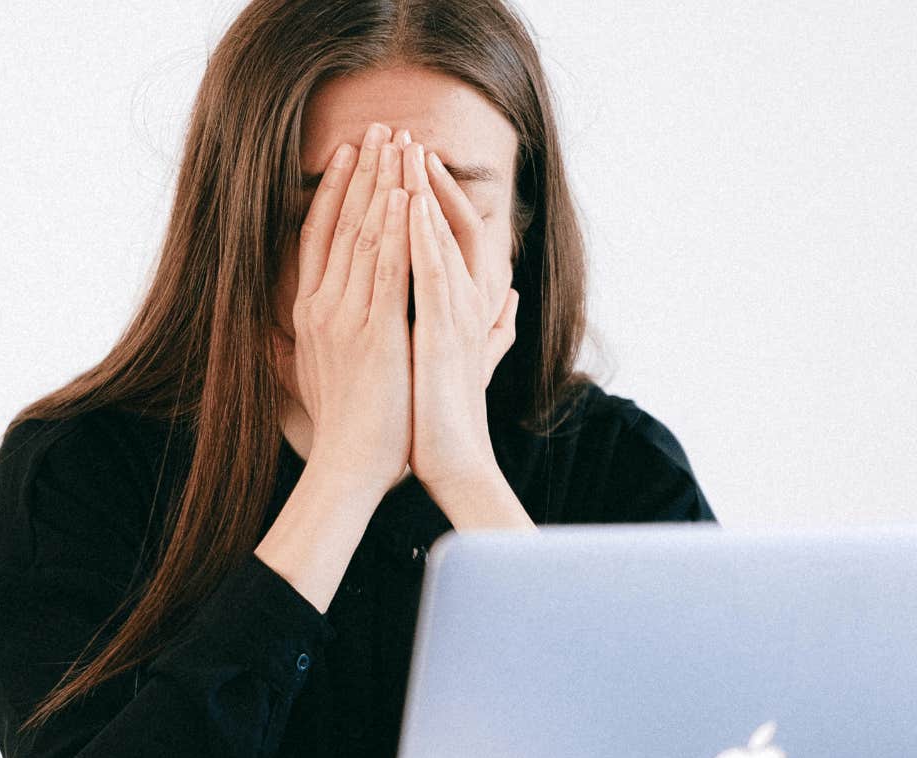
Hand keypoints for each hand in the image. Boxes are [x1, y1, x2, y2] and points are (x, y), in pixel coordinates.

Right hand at [283, 122, 414, 496]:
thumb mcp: (314, 376)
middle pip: (341, 223)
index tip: (351, 154)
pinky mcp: (375, 332)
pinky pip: (386, 269)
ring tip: (399, 142)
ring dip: (383, 184)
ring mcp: (346, 317)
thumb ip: (305, 345)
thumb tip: (284, 332)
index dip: (335, 191)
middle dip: (363, 172)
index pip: (319, 236)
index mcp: (309, 313)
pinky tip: (407, 195)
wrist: (348, 467)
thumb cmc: (343, 427)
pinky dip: (396, 229)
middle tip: (381, 128)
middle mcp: (321, 306)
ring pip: (364, 236)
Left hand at [405, 139, 519, 495]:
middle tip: (402, 134)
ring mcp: (459, 316)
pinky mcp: (443, 334)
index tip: (407, 162)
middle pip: (448, 223)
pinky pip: (431, 273)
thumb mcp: (467, 360)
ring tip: (405, 150)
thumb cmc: (449, 418)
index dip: (433, 196)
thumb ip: (493, 328)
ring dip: (423, 192)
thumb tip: (513, 301)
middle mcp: (468, 303)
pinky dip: (421, 236)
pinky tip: (406, 205)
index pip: (451, 235)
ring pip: (441, 239)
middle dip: (424, 178)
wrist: (454, 464)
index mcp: (466, 306)